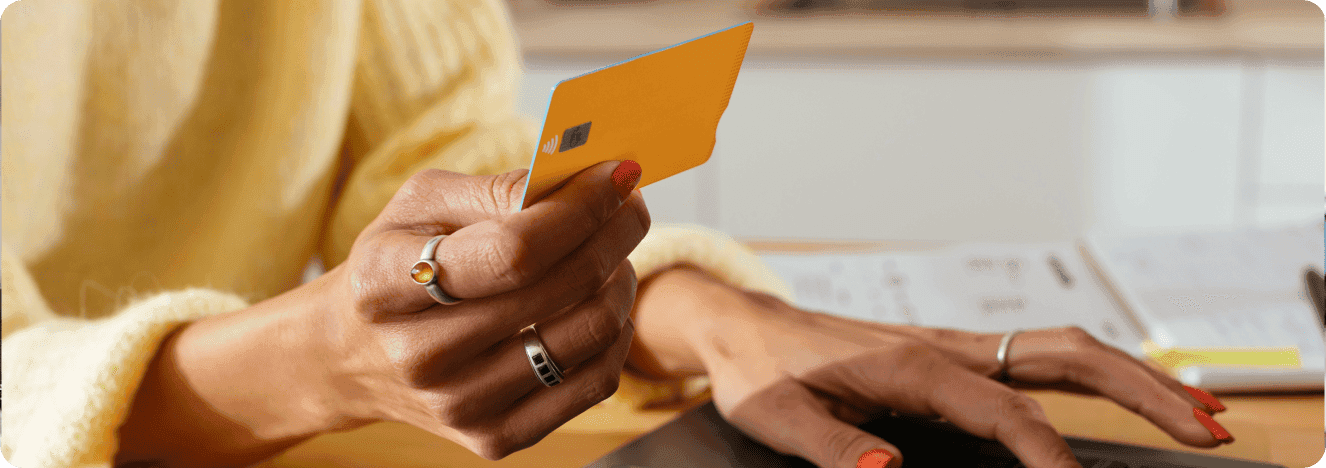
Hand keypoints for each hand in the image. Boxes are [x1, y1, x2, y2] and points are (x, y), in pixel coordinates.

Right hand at [318, 162, 648, 457]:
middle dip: (615, 234)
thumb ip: (496, 189)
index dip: (580, 209)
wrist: (348, 355)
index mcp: (387, 284)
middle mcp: (419, 355)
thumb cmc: (397, 260)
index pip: (514, 250)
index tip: (617, 175)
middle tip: (631, 206)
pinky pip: (593, 384)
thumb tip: (579, 180)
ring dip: (619, 281)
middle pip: (561, 289)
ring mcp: (458, 404)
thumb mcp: (420, 206)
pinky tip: (599, 305)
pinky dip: (615, 336)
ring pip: (588, 335)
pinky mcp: (492, 437)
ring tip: (612, 256)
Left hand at [631, 267, 1229, 467]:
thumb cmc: (757, 370)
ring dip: (1133, 376)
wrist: (740, 326)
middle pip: (1063, 356)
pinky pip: (1037, 359)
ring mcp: (952, 347)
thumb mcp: (775, 416)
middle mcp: (943, 348)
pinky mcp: (950, 356)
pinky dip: (1094, 375)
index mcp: (909, 364)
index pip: (1003, 411)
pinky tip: (1122, 397)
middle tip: (1207, 427)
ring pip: (1061, 351)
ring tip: (1197, 411)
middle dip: (1141, 389)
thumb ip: (831, 446)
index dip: (1048, 454)